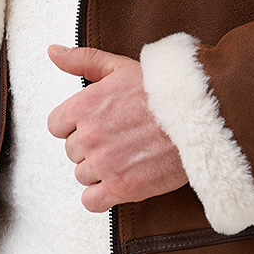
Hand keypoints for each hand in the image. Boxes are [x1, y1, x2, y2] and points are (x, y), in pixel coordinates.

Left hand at [47, 44, 187, 212]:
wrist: (200, 116)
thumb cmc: (163, 90)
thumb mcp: (119, 66)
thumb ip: (82, 59)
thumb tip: (53, 52)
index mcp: (84, 106)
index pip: (57, 126)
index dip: (76, 125)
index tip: (97, 123)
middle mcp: (90, 136)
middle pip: (72, 152)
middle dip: (91, 146)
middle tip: (118, 138)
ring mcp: (105, 164)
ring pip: (83, 175)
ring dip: (99, 170)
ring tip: (126, 156)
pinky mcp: (123, 188)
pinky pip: (92, 201)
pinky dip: (101, 196)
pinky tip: (120, 181)